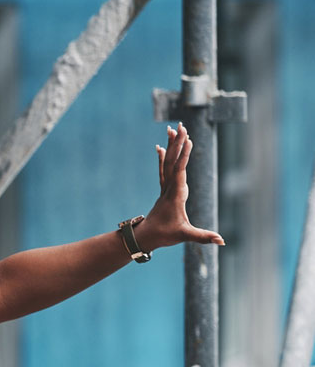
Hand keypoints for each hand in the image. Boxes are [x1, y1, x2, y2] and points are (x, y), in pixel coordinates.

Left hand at [136, 123, 224, 250]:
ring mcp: (165, 188)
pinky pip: (163, 170)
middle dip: (178, 143)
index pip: (180, 171)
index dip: (184, 155)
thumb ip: (203, 237)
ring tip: (171, 129)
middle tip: (181, 126)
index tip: (188, 140)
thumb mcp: (185, 236)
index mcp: (175, 195)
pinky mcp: (164, 190)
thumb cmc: (165, 235)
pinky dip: (163, 158)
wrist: (146, 237)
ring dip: (171, 146)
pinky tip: (161, 147)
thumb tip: (221, 241)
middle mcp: (169, 188)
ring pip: (167, 163)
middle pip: (173, 161)